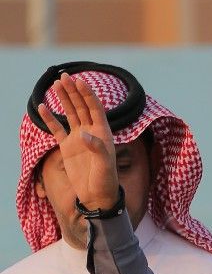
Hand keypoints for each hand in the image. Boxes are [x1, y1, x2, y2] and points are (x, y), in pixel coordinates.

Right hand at [36, 72, 119, 211]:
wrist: (97, 197)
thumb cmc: (106, 182)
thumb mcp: (105, 167)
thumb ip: (97, 150)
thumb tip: (84, 135)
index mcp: (103, 133)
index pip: (95, 108)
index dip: (88, 94)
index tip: (80, 81)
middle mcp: (91, 132)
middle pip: (81, 107)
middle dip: (74, 91)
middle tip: (64, 76)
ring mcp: (78, 139)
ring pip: (70, 114)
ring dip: (63, 99)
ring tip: (55, 84)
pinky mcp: (67, 147)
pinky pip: (57, 129)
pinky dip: (50, 119)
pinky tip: (42, 107)